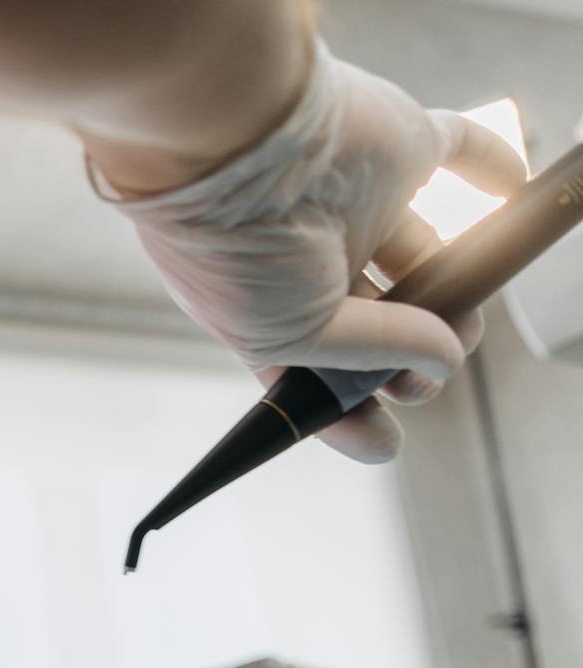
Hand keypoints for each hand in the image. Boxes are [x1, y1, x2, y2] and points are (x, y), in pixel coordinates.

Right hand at [103, 42, 527, 461]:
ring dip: (456, 294)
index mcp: (269, 309)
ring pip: (425, 255)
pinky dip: (494, 171)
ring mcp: (358, 203)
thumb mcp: (287, 337)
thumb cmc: (231, 250)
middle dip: (410, 358)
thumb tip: (438, 364)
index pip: (318, 367)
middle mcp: (313, 258)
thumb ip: (370, 352)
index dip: (350, 408)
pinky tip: (515, 193)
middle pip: (380, 315)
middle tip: (425, 379)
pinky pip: (463, 153)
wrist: (232, 147)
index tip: (383, 442)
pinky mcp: (399, 147)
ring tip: (463, 324)